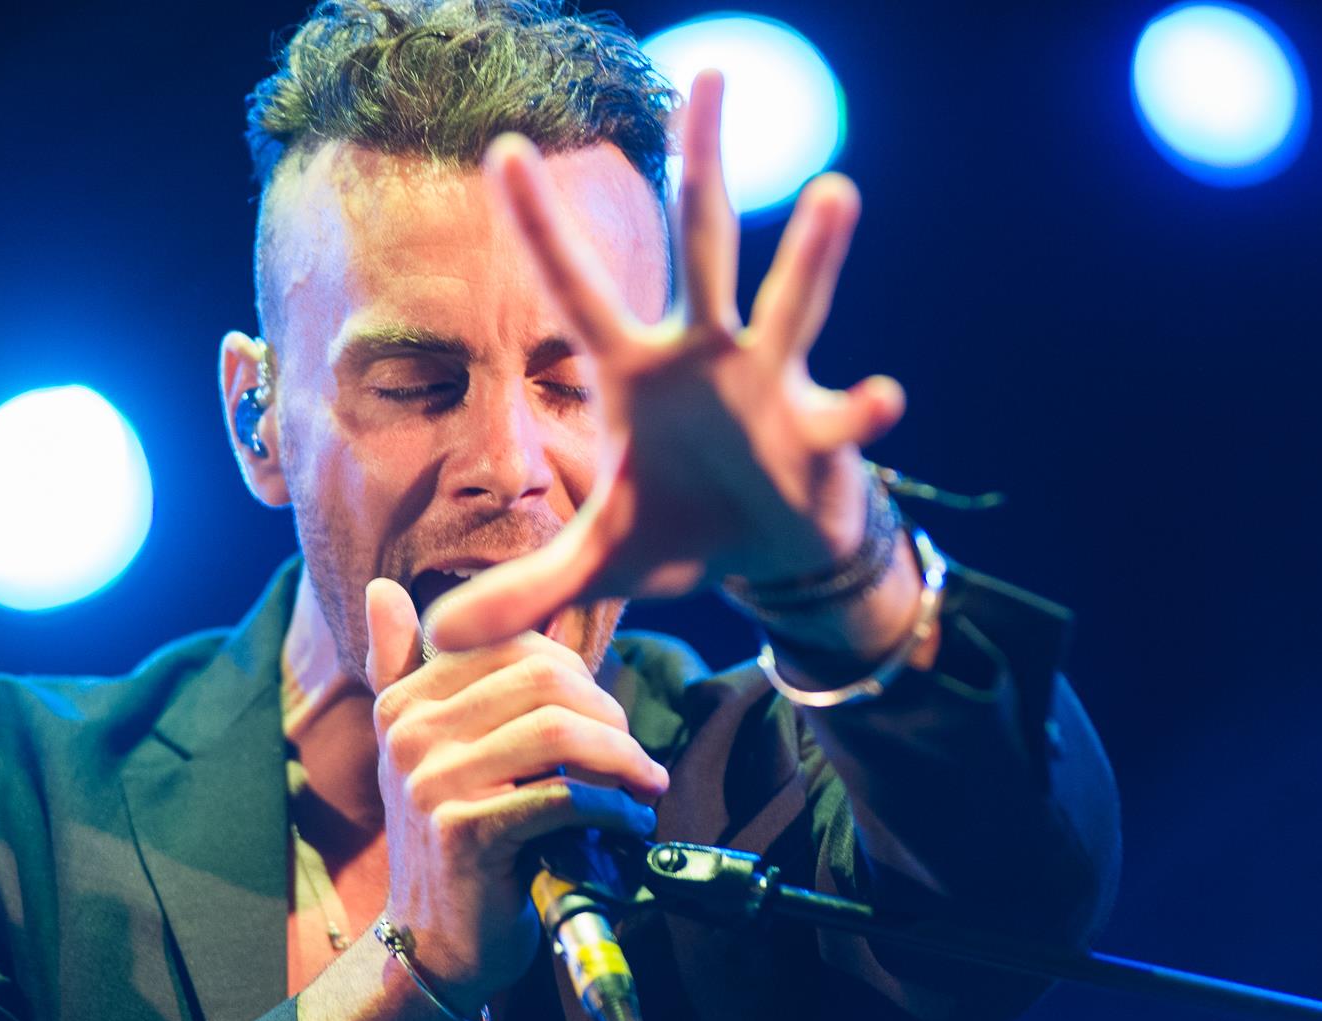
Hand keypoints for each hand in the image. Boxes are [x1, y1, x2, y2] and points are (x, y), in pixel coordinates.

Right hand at [364, 578, 667, 1005]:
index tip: (603, 720)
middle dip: (607, 713)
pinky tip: (629, 822)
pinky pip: (562, 796)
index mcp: (404, 700)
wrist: (436, 942)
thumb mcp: (424, 748)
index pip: (514, 646)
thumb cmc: (453, 838)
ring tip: (642, 786)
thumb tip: (382, 589)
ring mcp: (432, 782)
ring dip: (621, 759)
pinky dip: (612, 808)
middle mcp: (410, 732)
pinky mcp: (465, 832)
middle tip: (633, 757)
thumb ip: (406, 667)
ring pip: (558, 733)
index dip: (578, 676)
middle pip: (543, 679)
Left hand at [424, 69, 906, 652]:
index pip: (575, 287)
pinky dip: (862, 411)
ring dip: (813, 256)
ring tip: (835, 193)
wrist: (766, 549)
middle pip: (702, 244)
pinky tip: (883, 398)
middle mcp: (702, 355)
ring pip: (791, 304)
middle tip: (706, 79)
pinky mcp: (817, 434)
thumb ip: (524, 589)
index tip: (503, 147)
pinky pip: (842, 416)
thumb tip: (438, 640)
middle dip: (703, 165)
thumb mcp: (597, 559)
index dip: (541, 224)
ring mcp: (767, 384)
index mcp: (634, 371)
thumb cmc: (680, 524)